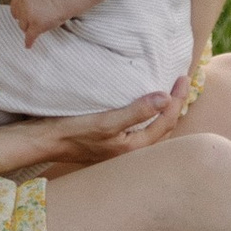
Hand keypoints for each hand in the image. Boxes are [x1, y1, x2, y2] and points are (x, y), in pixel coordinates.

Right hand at [0, 86, 186, 178]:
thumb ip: (137, 111)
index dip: (177, 99)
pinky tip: (149, 105)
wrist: (47, 141)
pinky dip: (151, 114)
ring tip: (172, 91)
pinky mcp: (115, 142)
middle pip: (165, 128)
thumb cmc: (74, 131)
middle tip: (183, 82)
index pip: (166, 121)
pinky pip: (142, 128)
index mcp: (135, 149)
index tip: (183, 78)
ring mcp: (124, 148)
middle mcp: (133, 152)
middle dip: (176, 105)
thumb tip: (165, 98)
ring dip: (165, 110)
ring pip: (155, 129)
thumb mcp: (106, 121)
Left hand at [11, 0, 97, 44]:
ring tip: (34, 29)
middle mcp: (22, 5)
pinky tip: (28, 46)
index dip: (17, 11)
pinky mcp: (36, 26)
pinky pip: (30, 36)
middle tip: (29, 22)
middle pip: (19, 16)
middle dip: (23, 19)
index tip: (18, 14)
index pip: (14, 4)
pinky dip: (29, 41)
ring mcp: (28, 16)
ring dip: (28, 28)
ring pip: (23, 26)